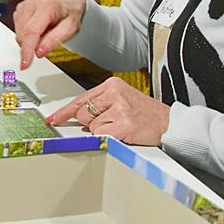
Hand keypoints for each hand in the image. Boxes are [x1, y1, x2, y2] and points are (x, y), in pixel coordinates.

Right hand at [13, 0, 86, 69]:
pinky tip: (38, 30)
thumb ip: (54, 40)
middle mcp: (31, 4)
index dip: (27, 51)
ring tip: (45, 33)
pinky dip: (26, 35)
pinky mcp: (19, 9)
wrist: (68, 1)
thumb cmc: (71, 13)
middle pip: (23, 34)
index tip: (24, 64)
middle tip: (45, 46)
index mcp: (46, 6)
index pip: (31, 32)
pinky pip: (18, 29)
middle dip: (30, 47)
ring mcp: (23, 6)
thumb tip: (39, 52)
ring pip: (19, 33)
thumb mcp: (71, 29)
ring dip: (29, 41)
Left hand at [46, 77, 168, 145]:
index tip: (53, 119)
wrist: (170, 123)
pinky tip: (124, 133)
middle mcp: (115, 93)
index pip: (81, 98)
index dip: (65, 111)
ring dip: (103, 131)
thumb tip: (77, 117)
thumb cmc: (145, 113)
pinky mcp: (124, 125)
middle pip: (82, 113)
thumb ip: (100, 104)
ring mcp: (120, 108)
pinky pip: (102, 135)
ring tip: (121, 126)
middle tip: (111, 123)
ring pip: (91, 126)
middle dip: (91, 123)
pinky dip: (110, 138)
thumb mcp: (122, 99)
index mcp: (112, 85)